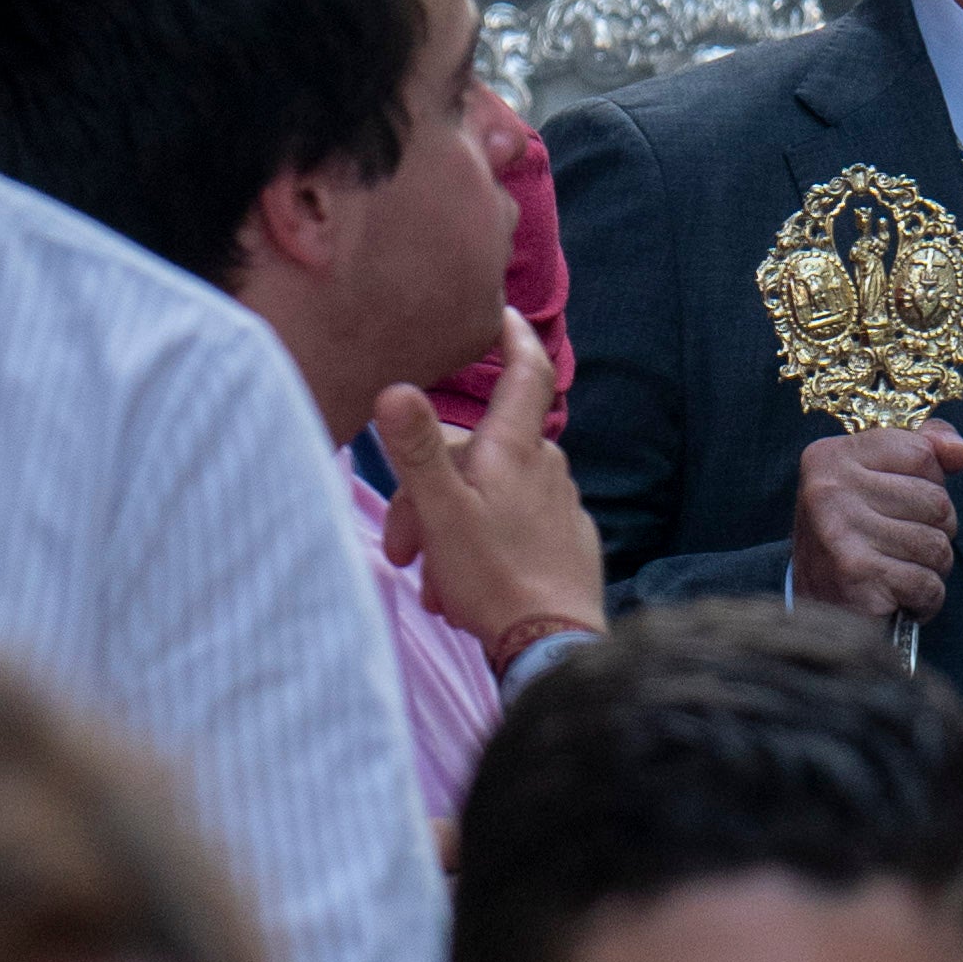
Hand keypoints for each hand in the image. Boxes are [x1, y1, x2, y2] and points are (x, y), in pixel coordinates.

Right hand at [374, 316, 606, 662]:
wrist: (551, 646)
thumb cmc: (494, 577)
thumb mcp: (442, 512)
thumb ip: (418, 451)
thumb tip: (395, 387)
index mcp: (516, 448)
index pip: (526, 372)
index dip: (515, 338)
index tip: (504, 316)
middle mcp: (546, 467)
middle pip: (479, 454)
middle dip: (431, 493)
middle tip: (402, 551)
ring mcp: (560, 506)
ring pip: (489, 498)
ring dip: (450, 532)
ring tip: (433, 584)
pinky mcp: (567, 543)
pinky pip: (513, 530)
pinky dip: (481, 551)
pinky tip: (465, 593)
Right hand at [793, 406, 962, 631]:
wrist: (817, 613)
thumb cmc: (856, 540)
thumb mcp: (878, 480)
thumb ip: (924, 449)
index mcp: (831, 457)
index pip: (922, 452)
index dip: (929, 484)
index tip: (900, 506)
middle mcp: (829, 490)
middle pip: (936, 500)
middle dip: (934, 530)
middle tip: (899, 547)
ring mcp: (840, 532)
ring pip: (937, 544)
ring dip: (930, 568)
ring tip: (897, 572)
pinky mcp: (857, 575)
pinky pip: (928, 584)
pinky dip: (925, 599)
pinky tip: (898, 599)